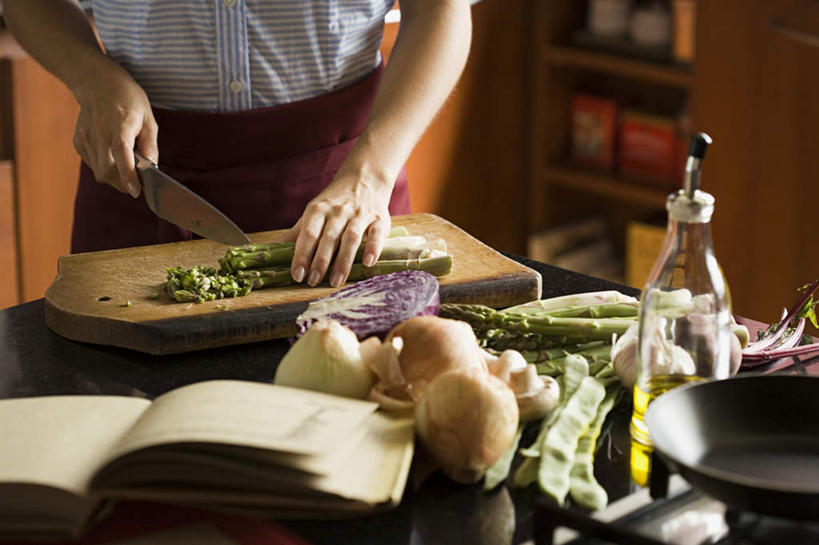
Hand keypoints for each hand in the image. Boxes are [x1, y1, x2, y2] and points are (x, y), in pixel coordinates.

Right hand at [72, 60, 157, 197]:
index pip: (121, 152)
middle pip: (107, 170)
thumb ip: (150, 145)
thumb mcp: (148, 119)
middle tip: (136, 184)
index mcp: (120, 123)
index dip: (128, 174)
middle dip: (123, 184)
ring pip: (99, 172)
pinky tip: (111, 155)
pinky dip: (105, 167)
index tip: (136, 191)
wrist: (97, 82)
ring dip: (115, 177)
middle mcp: (99, 131)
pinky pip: (93, 164)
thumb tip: (151, 169)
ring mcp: (86, 136)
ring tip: (125, 166)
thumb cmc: (129, 100)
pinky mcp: (78, 141)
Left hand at [283, 171, 392, 287]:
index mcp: (319, 209)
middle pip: (328, 238)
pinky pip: (376, 235)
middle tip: (313, 281)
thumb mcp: (314, 211)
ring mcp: (360, 215)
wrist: (365, 178)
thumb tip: (274, 248)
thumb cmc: (335, 201)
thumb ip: (298, 231)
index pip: (308, 234)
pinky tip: (367, 262)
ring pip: (351, 239)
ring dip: (343, 261)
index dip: (302, 255)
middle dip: (320, 262)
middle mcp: (339, 212)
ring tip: (335, 281)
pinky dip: (373, 248)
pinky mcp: (379, 220)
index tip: (297, 275)